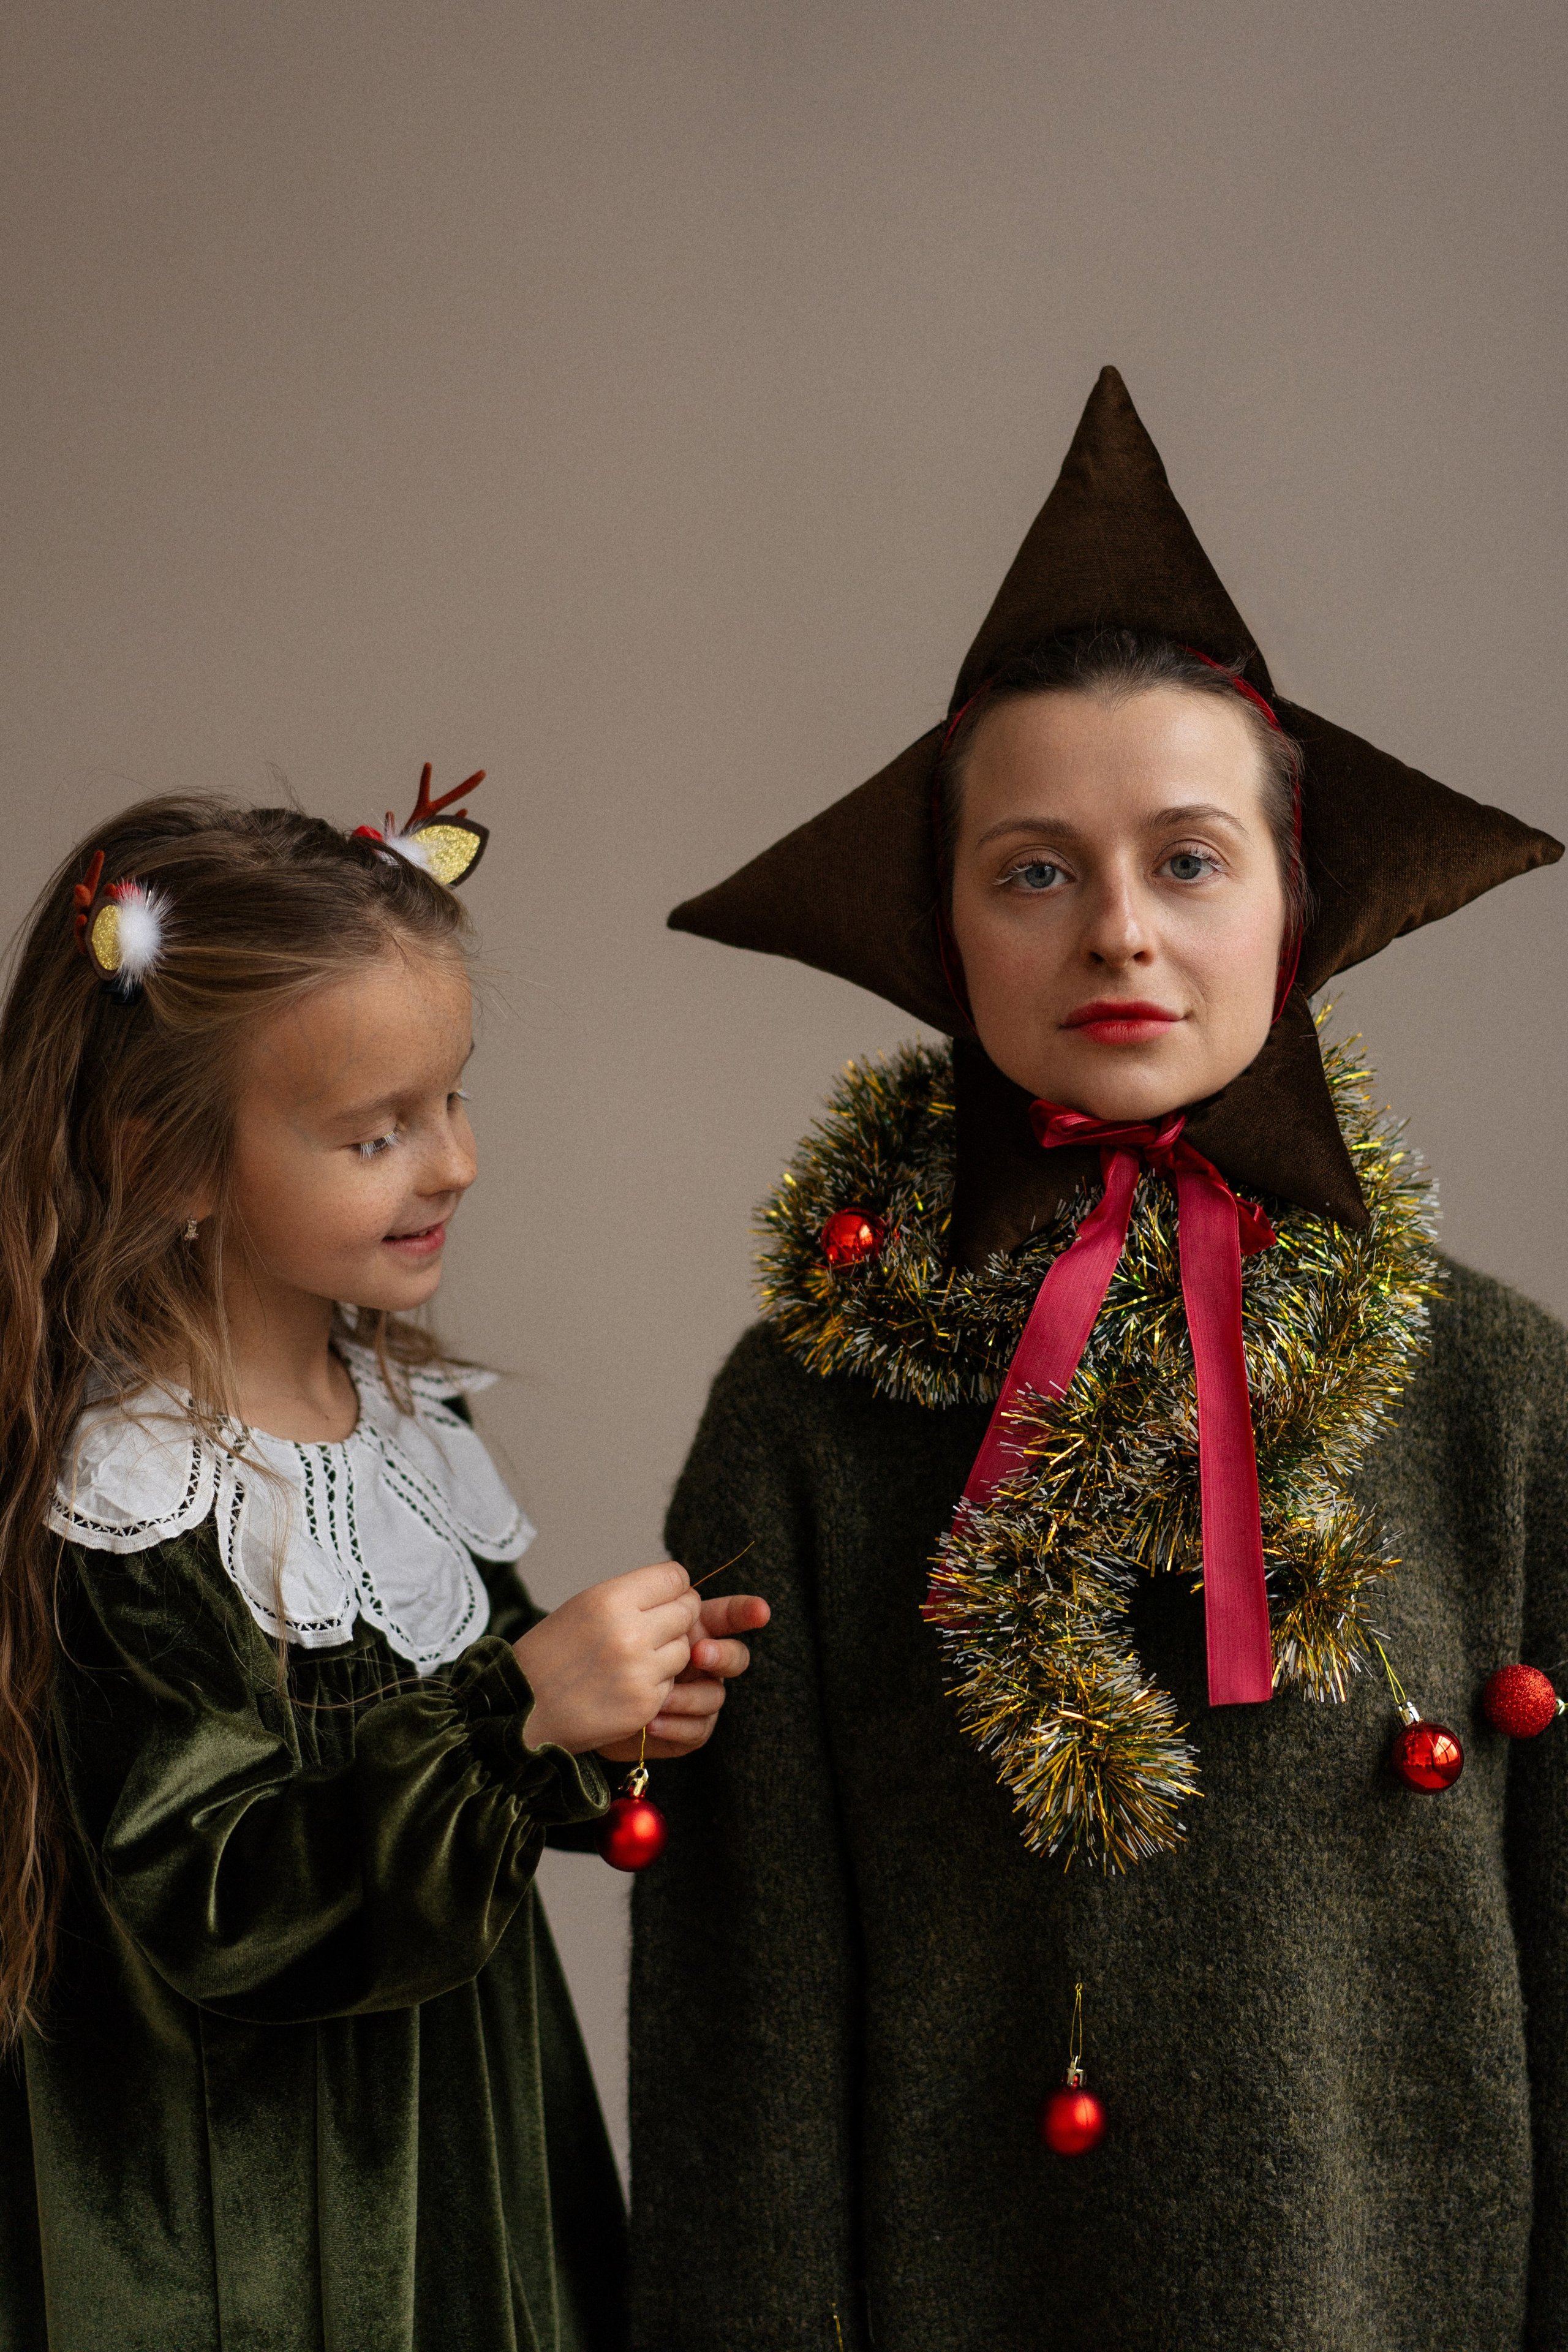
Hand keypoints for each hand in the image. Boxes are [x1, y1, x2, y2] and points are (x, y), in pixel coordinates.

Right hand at [514, 1562, 700, 1754]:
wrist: (520, 1710)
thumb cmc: (548, 1655)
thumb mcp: (581, 1607)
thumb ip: (629, 1596)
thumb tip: (676, 1589)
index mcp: (610, 1600)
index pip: (675, 1577)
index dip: (674, 1587)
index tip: (667, 1597)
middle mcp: (630, 1633)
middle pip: (687, 1611)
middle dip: (678, 1618)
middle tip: (658, 1628)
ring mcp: (640, 1672)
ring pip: (684, 1649)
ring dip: (668, 1653)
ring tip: (636, 1659)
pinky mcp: (645, 1704)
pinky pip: (672, 1683)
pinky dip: (657, 1683)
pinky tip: (628, 1684)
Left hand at [597, 1588, 770, 1761]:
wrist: (568, 1702)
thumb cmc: (590, 1653)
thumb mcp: (615, 1615)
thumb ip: (652, 1600)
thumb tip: (686, 1591)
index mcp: (690, 1628)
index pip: (726, 1615)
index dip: (747, 1612)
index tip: (760, 1612)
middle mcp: (700, 1663)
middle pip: (735, 1656)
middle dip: (724, 1654)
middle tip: (700, 1653)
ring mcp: (696, 1697)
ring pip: (716, 1695)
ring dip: (688, 1696)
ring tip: (659, 1698)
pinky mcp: (686, 1730)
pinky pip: (699, 1730)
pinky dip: (676, 1725)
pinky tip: (652, 1723)